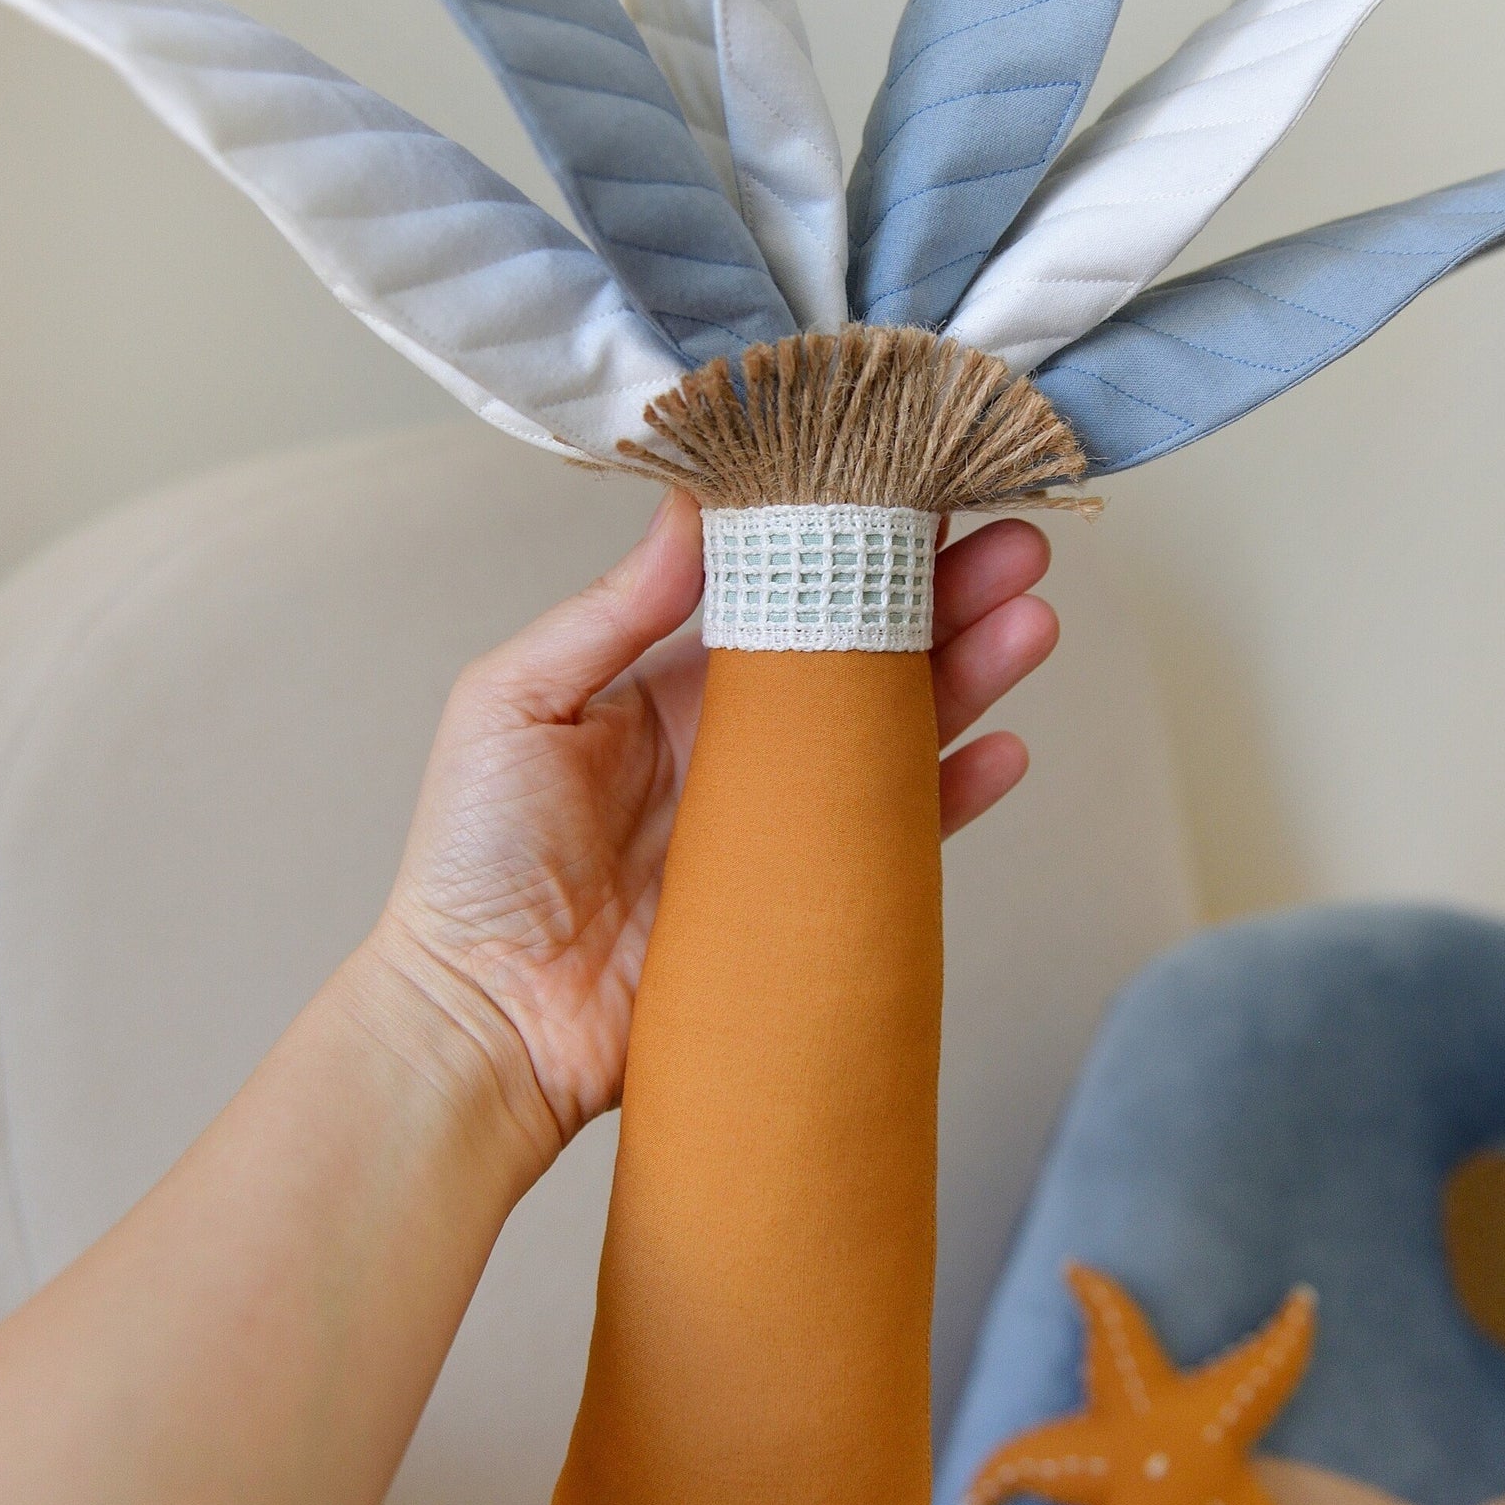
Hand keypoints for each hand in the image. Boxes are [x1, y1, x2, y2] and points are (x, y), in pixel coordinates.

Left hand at [365, 489, 1059, 1167]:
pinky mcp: (806, 900)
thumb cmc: (472, 861)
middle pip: (858, 651)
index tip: (907, 484)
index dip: (843, 540)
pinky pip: (900, 838)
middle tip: (1012, 544)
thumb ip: (610, 610)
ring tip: (1031, 618)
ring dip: (970, 671)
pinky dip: (958, 795)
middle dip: (940, 594)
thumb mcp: (515, 703)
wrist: (485, 1020)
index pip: (776, 591)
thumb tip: (695, 503)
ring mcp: (779, 822)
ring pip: (897, 730)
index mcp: (667, 683)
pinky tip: (1006, 747)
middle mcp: (736, 742)